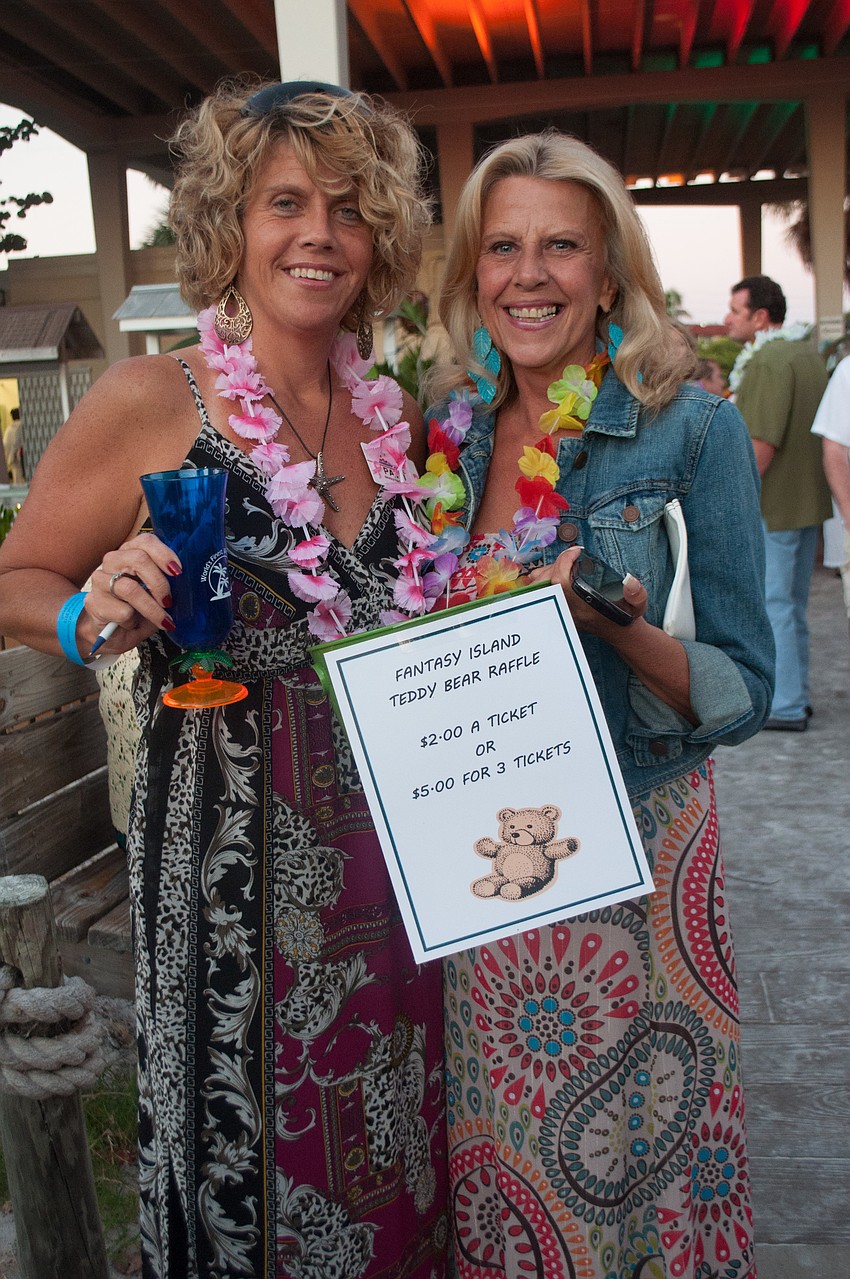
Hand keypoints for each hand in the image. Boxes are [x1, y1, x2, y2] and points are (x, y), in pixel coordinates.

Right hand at [84, 533, 179, 653]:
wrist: (110, 633)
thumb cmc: (136, 610)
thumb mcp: (156, 595)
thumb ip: (167, 585)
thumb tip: (186, 585)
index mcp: (131, 553)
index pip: (146, 541)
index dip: (164, 554)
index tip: (177, 572)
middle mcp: (113, 561)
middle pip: (139, 559)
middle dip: (159, 583)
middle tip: (169, 602)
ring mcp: (100, 580)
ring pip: (130, 588)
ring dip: (151, 608)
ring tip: (161, 620)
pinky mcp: (93, 602)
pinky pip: (121, 610)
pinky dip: (133, 621)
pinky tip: (131, 625)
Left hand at [527, 548, 647, 636]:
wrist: (619, 632)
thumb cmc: (627, 615)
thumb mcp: (638, 604)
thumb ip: (636, 593)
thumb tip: (629, 580)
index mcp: (584, 606)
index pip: (561, 581)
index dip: (564, 561)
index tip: (577, 552)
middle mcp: (569, 609)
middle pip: (546, 582)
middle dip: (556, 564)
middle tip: (572, 558)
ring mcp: (562, 609)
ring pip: (540, 587)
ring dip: (549, 571)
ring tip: (567, 564)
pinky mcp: (559, 608)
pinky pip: (543, 592)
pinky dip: (547, 578)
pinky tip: (560, 572)